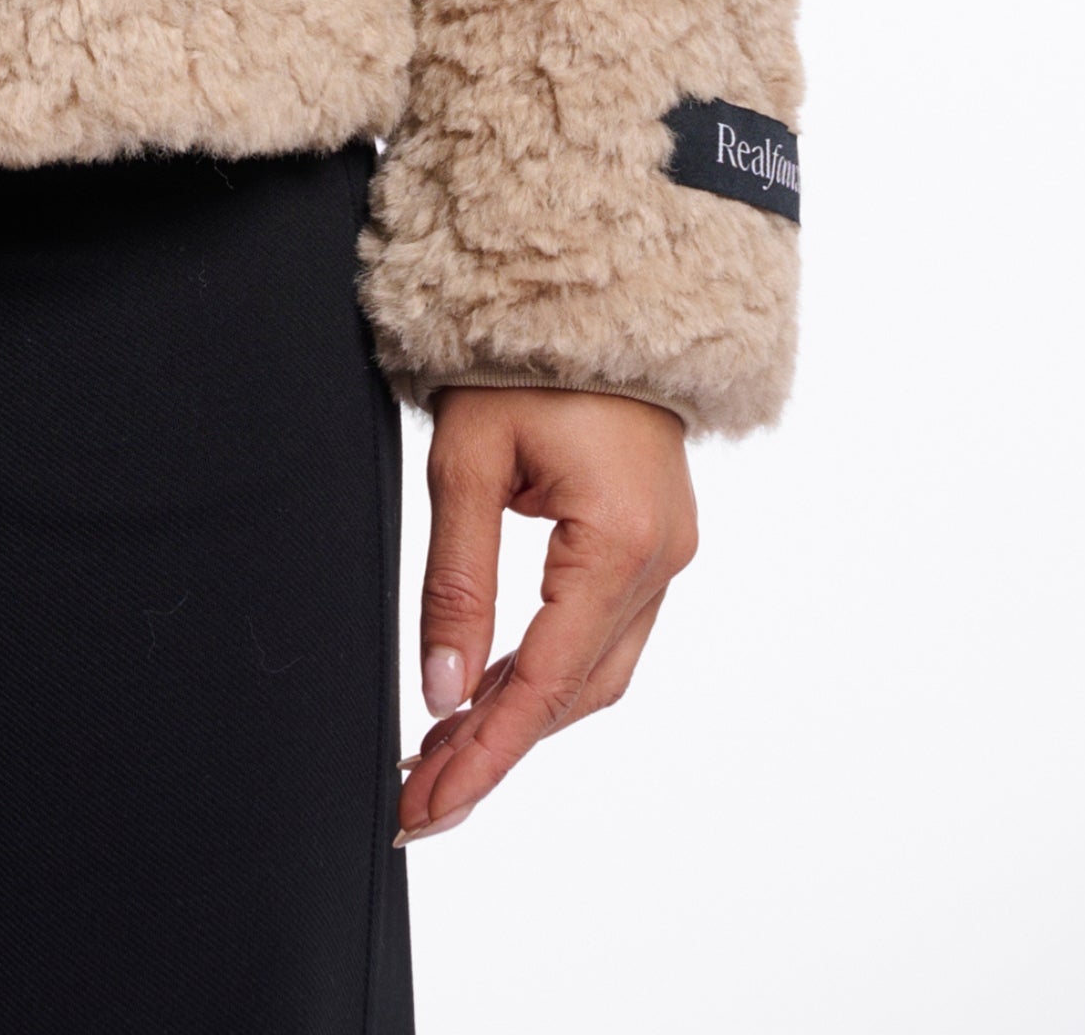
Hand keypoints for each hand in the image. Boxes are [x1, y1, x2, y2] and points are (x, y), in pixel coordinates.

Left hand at [398, 387, 698, 842]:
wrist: (594, 278)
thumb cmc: (524, 352)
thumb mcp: (467, 459)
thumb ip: (457, 581)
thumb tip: (443, 691)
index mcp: (621, 542)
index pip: (546, 681)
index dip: (484, 753)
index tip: (426, 807)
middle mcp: (660, 560)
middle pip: (576, 693)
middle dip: (496, 750)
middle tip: (419, 800)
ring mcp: (666, 552)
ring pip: (595, 671)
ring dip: (521, 717)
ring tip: (441, 758)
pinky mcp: (653, 539)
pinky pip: (603, 630)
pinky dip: (547, 670)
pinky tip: (491, 691)